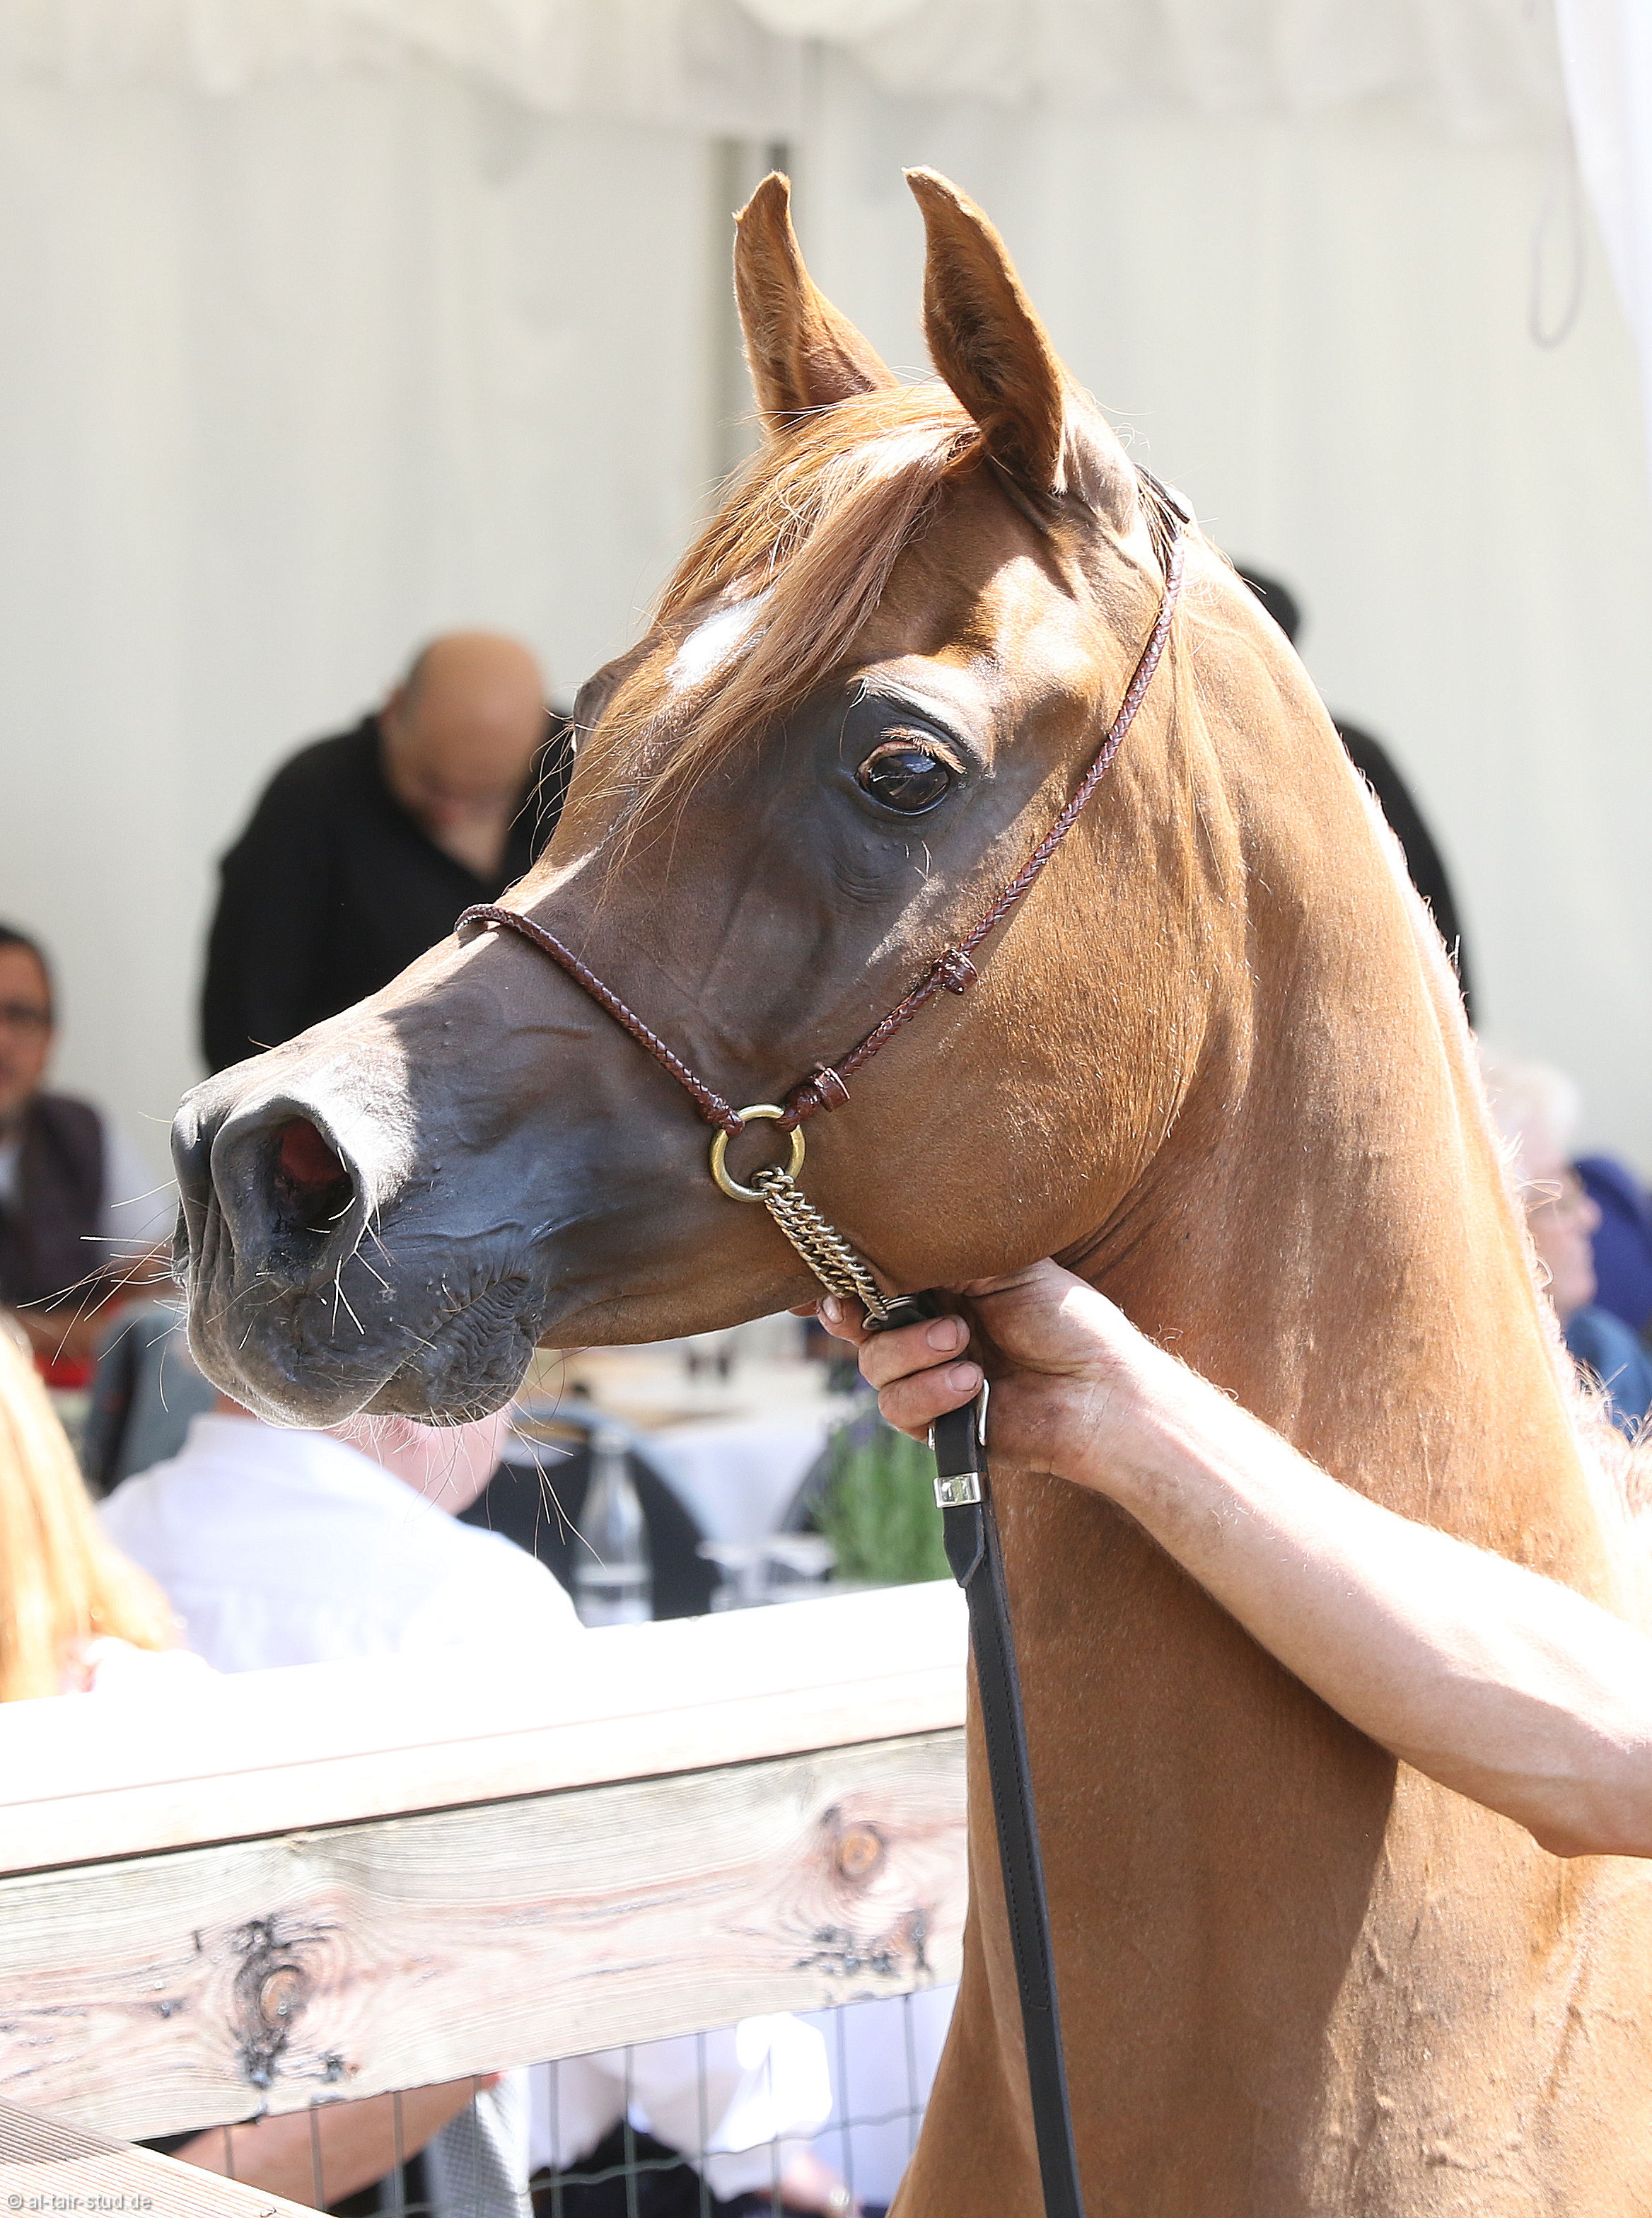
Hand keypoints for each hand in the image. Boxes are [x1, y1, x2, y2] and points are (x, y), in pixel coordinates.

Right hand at [809, 1260, 1161, 1491]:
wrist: (1102, 1391)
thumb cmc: (1068, 1321)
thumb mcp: (1004, 1267)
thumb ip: (941, 1256)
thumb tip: (887, 1243)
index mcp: (945, 1291)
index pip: (877, 1286)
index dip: (847, 1285)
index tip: (836, 1283)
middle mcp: (930, 1335)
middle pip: (858, 1327)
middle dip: (859, 1317)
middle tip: (875, 1309)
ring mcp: (932, 1382)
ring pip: (874, 1369)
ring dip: (911, 1353)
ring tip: (962, 1344)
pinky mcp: (939, 1426)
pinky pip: (900, 1409)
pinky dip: (931, 1391)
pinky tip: (973, 1383)